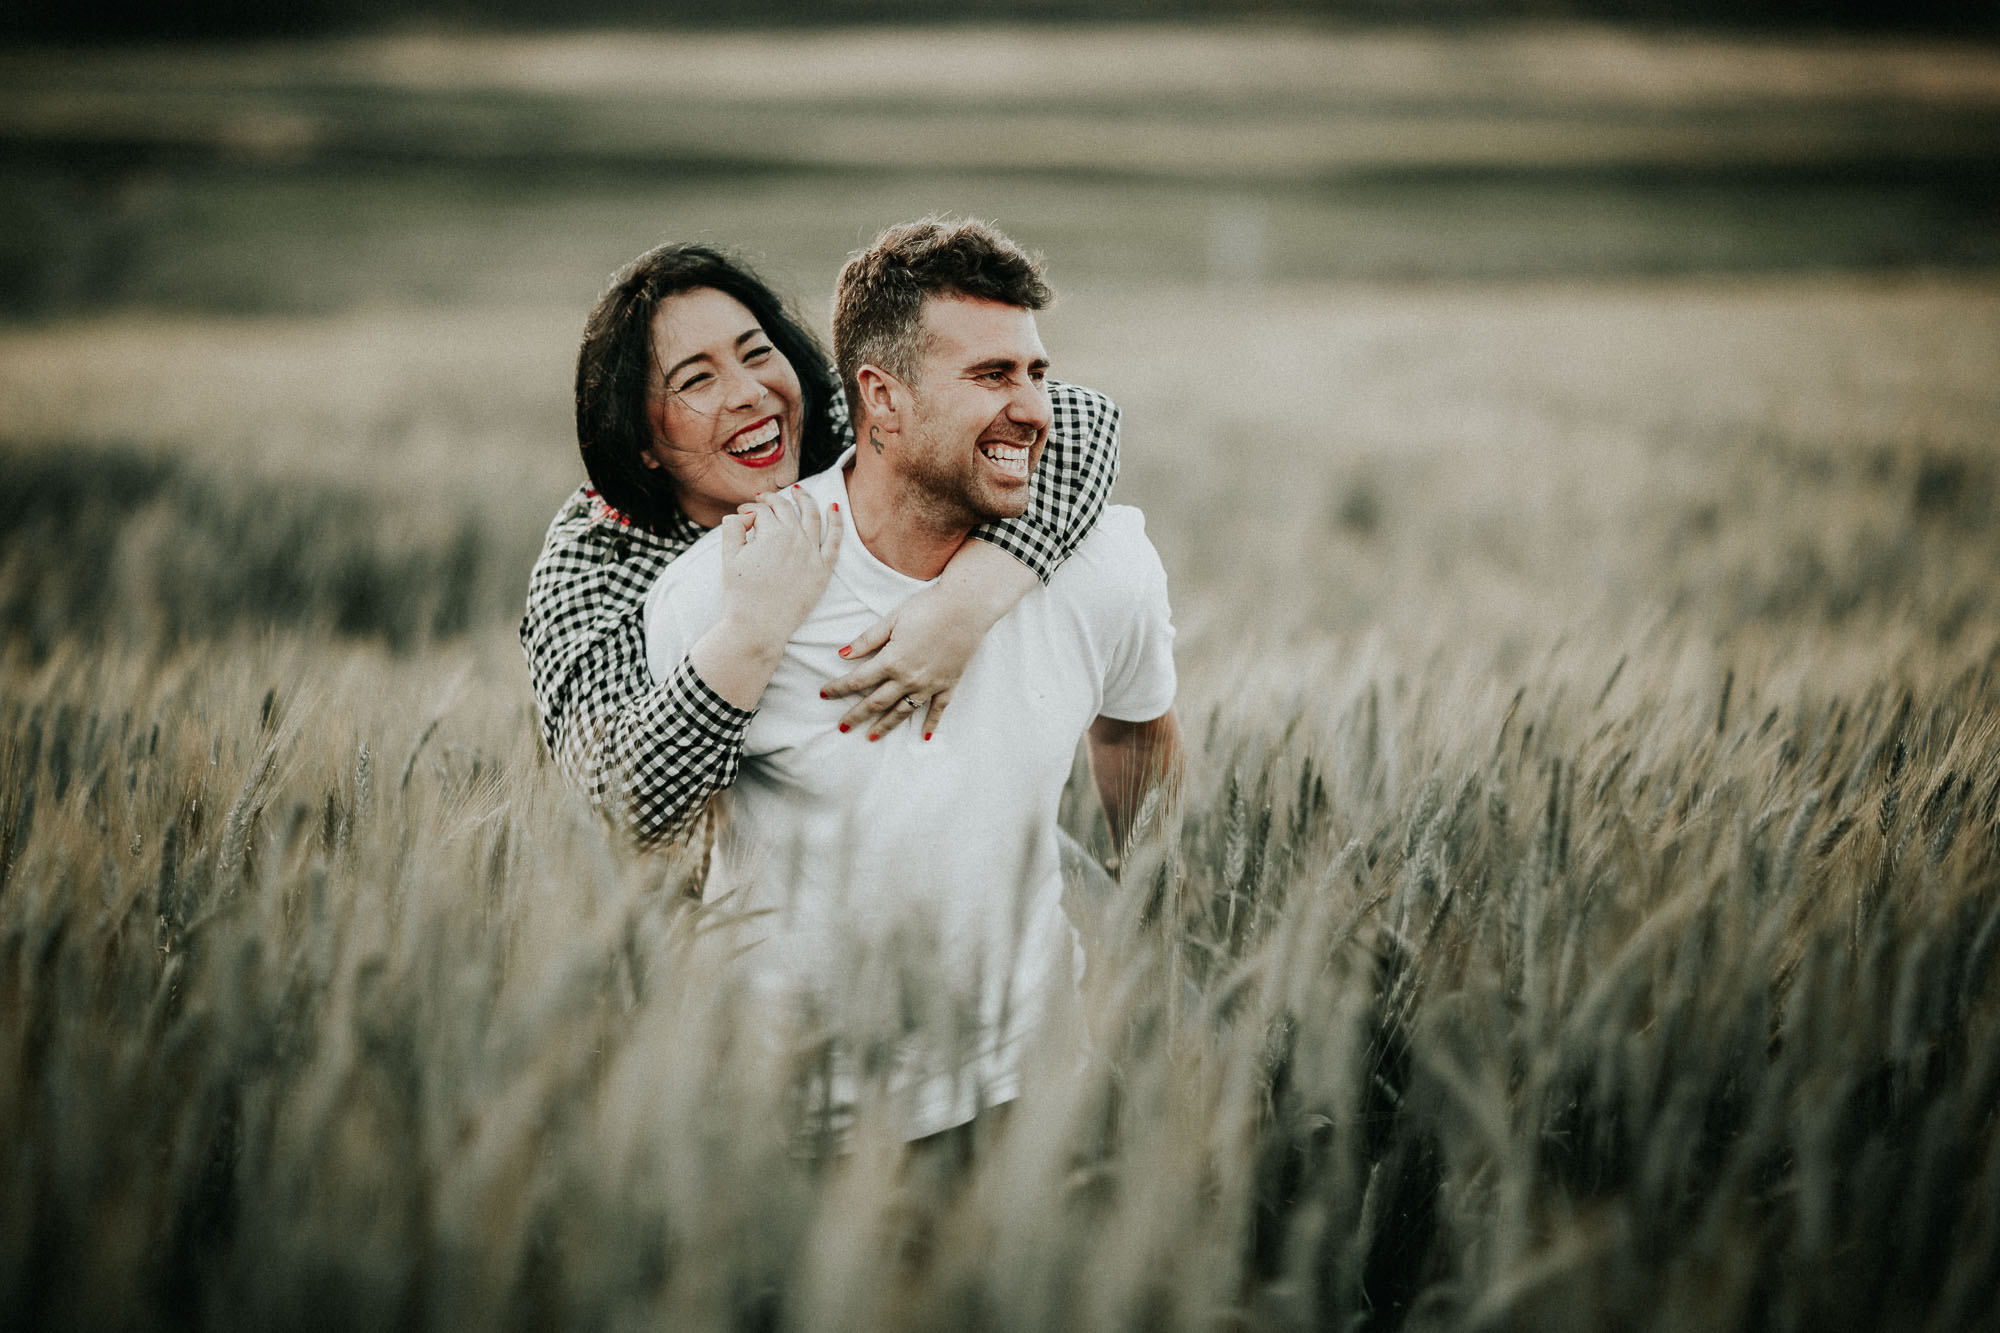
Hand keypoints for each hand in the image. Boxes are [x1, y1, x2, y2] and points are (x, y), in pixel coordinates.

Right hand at [718, 487, 840, 650]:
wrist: (759, 626)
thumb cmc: (741, 594)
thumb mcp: (729, 557)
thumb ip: (733, 527)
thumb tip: (745, 513)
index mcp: (771, 534)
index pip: (761, 511)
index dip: (749, 509)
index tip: (742, 514)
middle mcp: (795, 539)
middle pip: (785, 509)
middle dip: (771, 500)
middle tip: (762, 500)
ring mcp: (812, 553)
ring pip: (812, 516)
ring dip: (805, 500)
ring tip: (798, 492)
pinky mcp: (823, 569)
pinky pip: (835, 540)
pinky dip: (836, 520)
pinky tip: (834, 506)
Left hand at [819, 580, 983, 740]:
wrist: (966, 607)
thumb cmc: (927, 607)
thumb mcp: (892, 619)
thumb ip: (867, 640)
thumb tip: (842, 654)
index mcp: (891, 660)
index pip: (857, 680)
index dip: (838, 688)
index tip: (823, 694)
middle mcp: (908, 678)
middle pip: (876, 702)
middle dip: (856, 715)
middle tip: (842, 727)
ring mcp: (929, 685)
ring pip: (902, 711)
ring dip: (885, 725)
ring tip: (871, 737)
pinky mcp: (948, 684)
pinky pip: (937, 710)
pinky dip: (931, 724)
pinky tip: (924, 737)